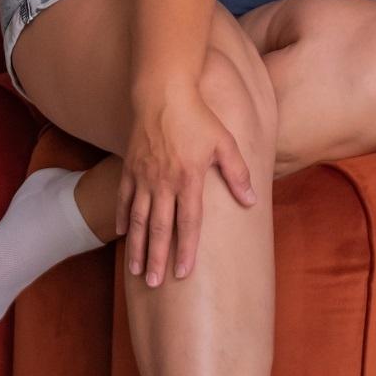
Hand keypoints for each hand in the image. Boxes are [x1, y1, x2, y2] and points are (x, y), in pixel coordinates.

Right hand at [115, 81, 260, 287]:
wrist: (163, 92)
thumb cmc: (197, 116)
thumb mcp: (225, 143)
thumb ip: (237, 174)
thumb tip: (252, 201)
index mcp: (189, 178)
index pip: (189, 222)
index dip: (186, 249)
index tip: (183, 273)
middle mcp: (164, 182)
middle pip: (160, 227)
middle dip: (157, 257)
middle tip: (154, 283)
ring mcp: (144, 176)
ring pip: (139, 218)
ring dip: (138, 246)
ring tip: (137, 270)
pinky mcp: (131, 167)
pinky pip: (125, 198)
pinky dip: (123, 218)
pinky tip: (123, 235)